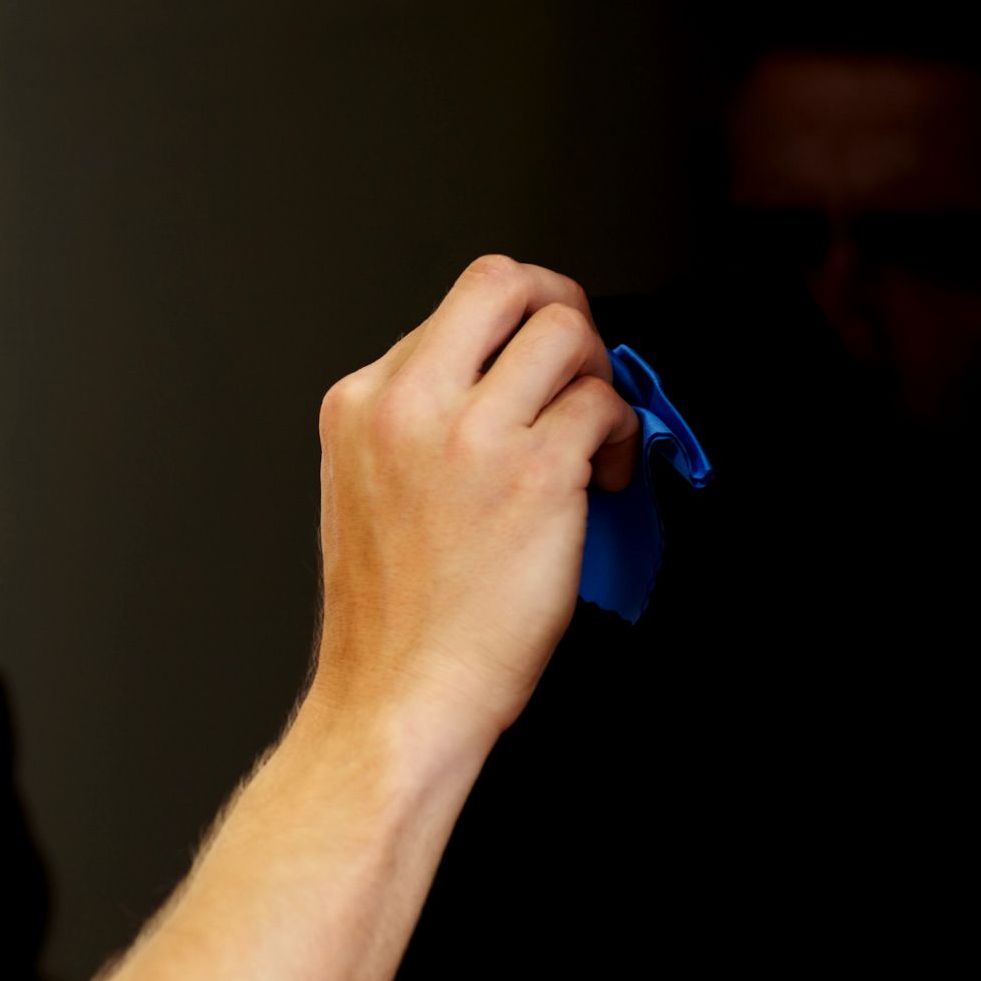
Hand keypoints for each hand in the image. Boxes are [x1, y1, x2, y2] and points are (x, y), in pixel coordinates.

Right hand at [309, 255, 638, 742]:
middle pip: (503, 284)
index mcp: (360, 404)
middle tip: (577, 358)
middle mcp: (408, 404)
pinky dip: (620, 435)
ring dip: (595, 376)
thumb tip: (493, 384)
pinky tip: (604, 479)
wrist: (397, 696)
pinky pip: (604, 405)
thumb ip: (414, 423)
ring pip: (565, 332)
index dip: (506, 337)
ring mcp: (471, 434)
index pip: (452, 312)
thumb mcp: (365, 488)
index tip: (528, 373)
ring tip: (591, 434)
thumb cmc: (389, 618)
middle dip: (558, 307)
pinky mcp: (535, 474)